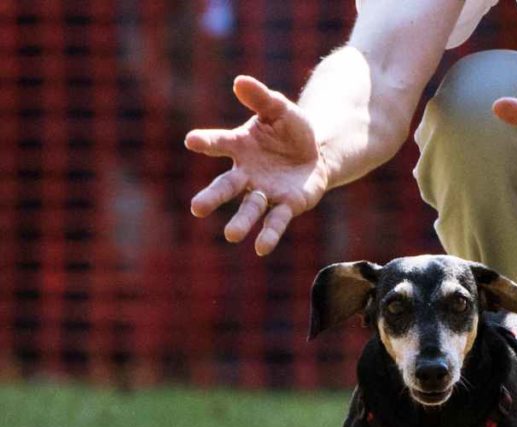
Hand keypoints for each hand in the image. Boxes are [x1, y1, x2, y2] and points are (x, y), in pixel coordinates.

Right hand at [185, 76, 328, 255]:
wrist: (316, 152)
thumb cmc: (290, 130)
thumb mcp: (280, 109)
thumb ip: (261, 98)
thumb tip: (240, 80)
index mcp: (239, 146)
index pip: (218, 143)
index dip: (206, 142)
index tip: (192, 141)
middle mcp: (247, 173)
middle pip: (226, 186)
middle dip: (212, 197)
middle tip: (197, 208)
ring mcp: (265, 192)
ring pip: (249, 209)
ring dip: (241, 222)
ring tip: (232, 235)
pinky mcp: (286, 205)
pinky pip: (276, 221)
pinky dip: (268, 234)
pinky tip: (261, 248)